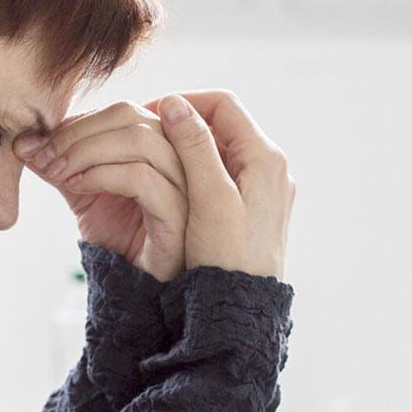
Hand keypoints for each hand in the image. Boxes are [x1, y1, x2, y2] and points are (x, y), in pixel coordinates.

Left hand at [15, 102, 187, 281]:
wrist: (137, 287)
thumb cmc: (121, 238)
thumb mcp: (84, 192)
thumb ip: (61, 164)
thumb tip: (24, 141)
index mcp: (162, 145)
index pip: (121, 111)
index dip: (77, 122)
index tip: (38, 144)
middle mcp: (180, 158)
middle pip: (131, 116)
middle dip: (78, 132)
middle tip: (43, 156)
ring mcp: (185, 185)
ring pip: (140, 140)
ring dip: (87, 151)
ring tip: (58, 173)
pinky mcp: (178, 215)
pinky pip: (142, 179)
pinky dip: (103, 175)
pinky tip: (78, 188)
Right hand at [154, 90, 293, 279]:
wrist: (244, 309)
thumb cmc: (228, 258)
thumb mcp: (209, 198)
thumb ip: (195, 147)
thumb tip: (174, 103)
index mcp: (264, 157)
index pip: (222, 105)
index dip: (182, 102)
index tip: (147, 113)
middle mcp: (269, 167)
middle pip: (221, 124)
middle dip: (182, 124)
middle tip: (142, 132)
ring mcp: (263, 188)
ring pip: (219, 149)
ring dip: (186, 147)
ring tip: (150, 156)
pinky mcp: (254, 207)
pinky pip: (222, 173)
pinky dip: (195, 169)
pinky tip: (169, 183)